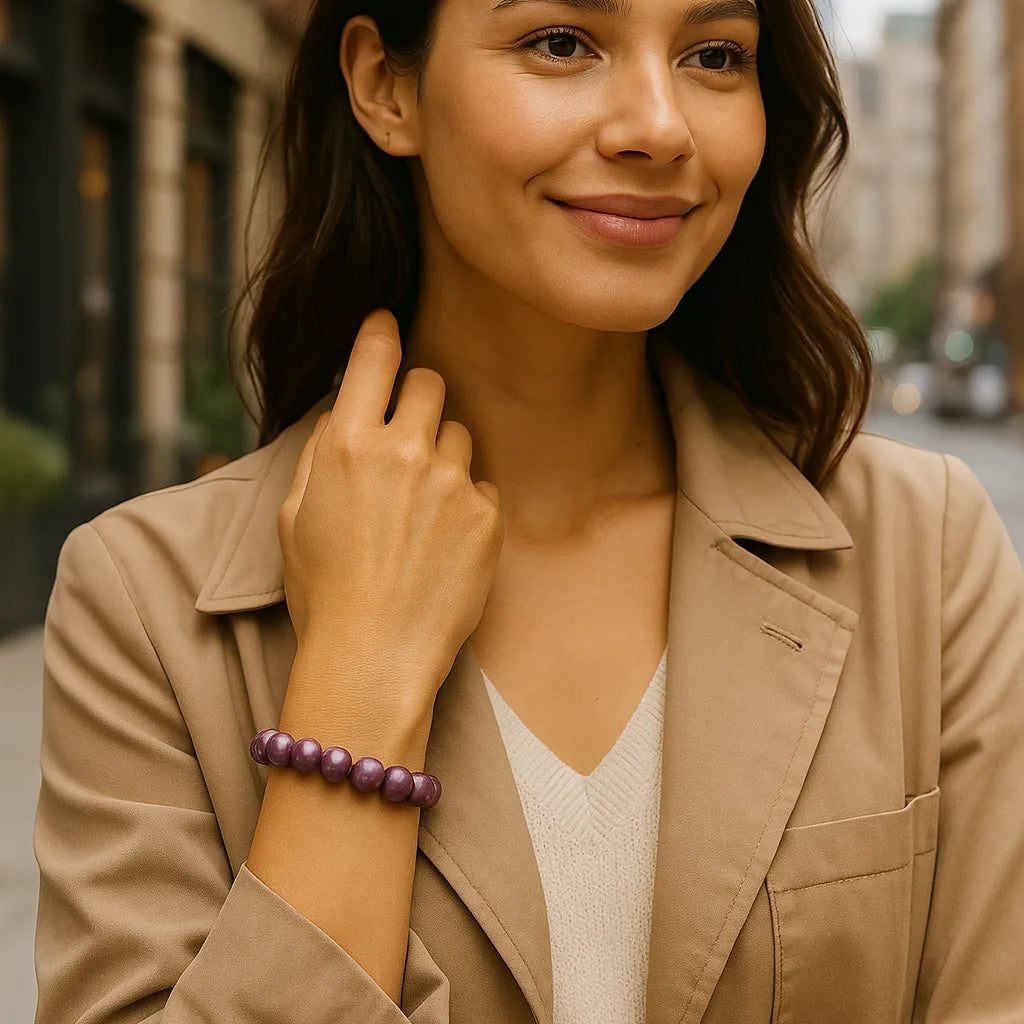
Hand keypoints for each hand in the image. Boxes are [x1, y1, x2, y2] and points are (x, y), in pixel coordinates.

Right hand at [277, 309, 503, 707]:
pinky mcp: (487, 514)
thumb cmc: (323, 591)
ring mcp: (451, 481)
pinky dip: (465, 501)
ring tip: (421, 510)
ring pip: (459, 433)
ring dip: (442, 455)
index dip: (382, 331)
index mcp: (346, 444)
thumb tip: (342, 415)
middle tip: (407, 435)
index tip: (388, 322)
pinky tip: (443, 541)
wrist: (374, 658)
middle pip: (430, 382)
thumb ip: (320, 453)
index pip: (374, 357)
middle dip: (419, 398)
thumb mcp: (294, 515)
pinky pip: (481, 483)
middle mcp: (402, 451)